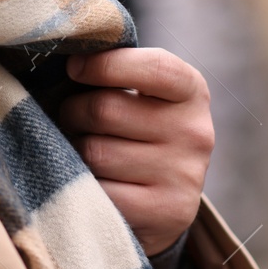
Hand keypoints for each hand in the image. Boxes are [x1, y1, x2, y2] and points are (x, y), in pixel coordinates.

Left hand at [58, 48, 212, 255]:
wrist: (164, 202)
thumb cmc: (139, 129)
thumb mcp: (144, 94)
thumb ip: (117, 71)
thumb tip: (71, 55)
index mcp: (192, 91)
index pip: (151, 67)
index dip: (103, 64)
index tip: (74, 68)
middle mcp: (196, 132)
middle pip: (105, 110)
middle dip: (74, 112)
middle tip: (73, 119)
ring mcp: (183, 176)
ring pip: (95, 153)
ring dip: (73, 151)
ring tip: (82, 151)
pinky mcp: (166, 213)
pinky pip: (98, 191)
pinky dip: (82, 186)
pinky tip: (91, 183)